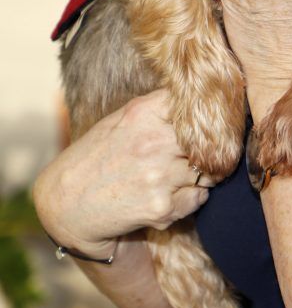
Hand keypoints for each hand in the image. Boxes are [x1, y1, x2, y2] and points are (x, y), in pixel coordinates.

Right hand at [33, 89, 209, 257]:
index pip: (196, 104)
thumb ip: (158, 108)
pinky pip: (198, 198)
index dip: (206, 115)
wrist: (66, 204)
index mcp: (144, 113)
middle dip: (209, 149)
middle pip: (209, 140)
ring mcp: (159, 176)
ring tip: (173, 176)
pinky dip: (190, 198)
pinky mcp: (161, 207)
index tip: (208, 124)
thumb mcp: (121, 119)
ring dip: (199, 175)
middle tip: (198, 155)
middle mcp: (154, 142)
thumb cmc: (96, 157)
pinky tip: (166, 195)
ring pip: (207, 171)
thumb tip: (200, 99)